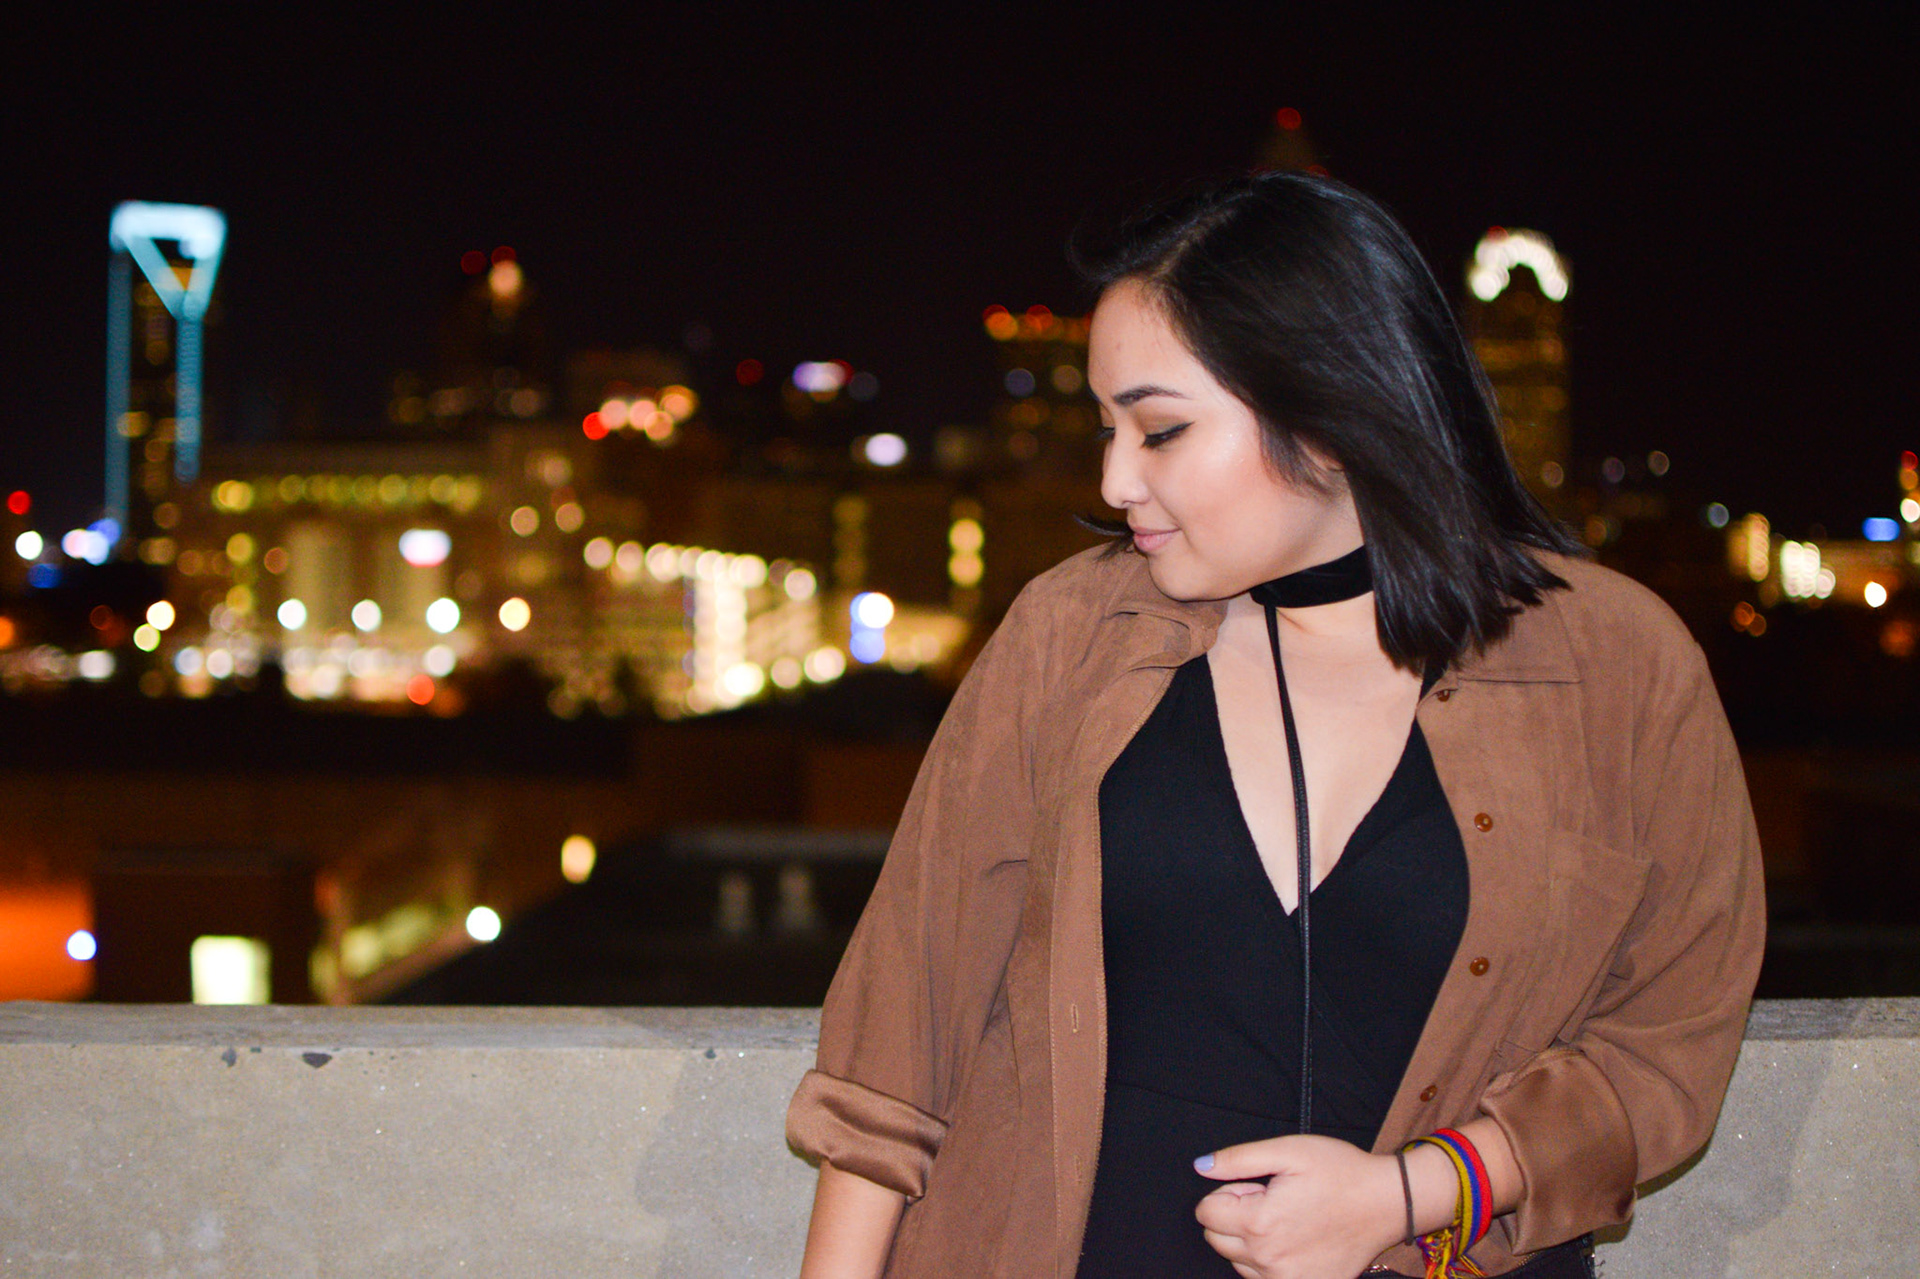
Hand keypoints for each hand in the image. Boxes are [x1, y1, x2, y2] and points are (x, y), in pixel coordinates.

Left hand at [1193, 1134, 1404, 1278]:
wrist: (1387, 1203)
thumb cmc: (1340, 1172)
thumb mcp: (1288, 1151)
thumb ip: (1238, 1159)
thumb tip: (1200, 1166)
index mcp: (1260, 1224)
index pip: (1205, 1213)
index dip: (1229, 1192)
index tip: (1259, 1187)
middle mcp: (1269, 1261)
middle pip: (1216, 1239)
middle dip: (1235, 1216)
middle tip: (1273, 1200)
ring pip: (1237, 1261)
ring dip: (1251, 1240)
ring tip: (1287, 1218)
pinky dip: (1268, 1261)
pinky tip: (1295, 1240)